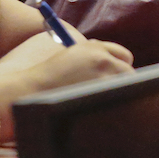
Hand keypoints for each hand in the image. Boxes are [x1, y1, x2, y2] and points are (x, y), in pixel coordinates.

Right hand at [0, 32, 133, 100]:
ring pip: (126, 86)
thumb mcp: (68, 58)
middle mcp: (101, 57)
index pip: (123, 55)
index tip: (118, 80)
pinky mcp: (101, 90)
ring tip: (105, 105)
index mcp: (93, 46)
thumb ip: (90, 60)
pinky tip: (103, 111)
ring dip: (119, 95)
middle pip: (128, 71)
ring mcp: (103, 74)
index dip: (121, 68)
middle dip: (124, 83)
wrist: (30, 90)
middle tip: (113, 96)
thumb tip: (113, 73)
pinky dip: (115, 105)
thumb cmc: (45, 78)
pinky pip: (119, 99)